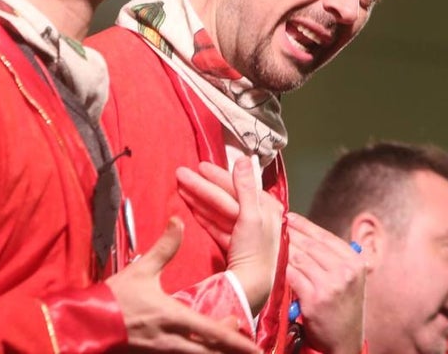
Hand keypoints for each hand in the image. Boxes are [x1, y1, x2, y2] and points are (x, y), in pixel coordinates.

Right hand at [105, 217, 260, 353]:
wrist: (85, 323)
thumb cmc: (114, 299)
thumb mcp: (141, 270)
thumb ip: (164, 247)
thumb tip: (179, 222)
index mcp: (174, 318)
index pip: (213, 332)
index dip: (236, 339)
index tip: (255, 346)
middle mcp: (173, 340)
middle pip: (210, 352)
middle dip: (231, 351)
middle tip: (250, 349)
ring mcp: (163, 351)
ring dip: (214, 353)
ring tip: (230, 349)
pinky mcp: (154, 353)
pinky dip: (197, 352)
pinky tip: (201, 347)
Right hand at [176, 157, 283, 314]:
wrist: (250, 288)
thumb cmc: (255, 252)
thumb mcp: (252, 216)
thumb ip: (246, 188)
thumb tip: (243, 159)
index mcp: (267, 208)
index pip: (238, 186)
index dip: (218, 176)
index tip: (199, 167)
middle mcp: (258, 217)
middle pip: (226, 197)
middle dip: (202, 186)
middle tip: (180, 174)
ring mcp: (245, 232)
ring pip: (218, 210)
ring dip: (199, 198)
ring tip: (180, 188)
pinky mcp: (233, 245)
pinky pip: (216, 225)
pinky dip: (203, 216)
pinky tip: (190, 207)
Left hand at [285, 212, 365, 353]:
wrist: (345, 343)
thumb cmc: (343, 310)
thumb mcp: (350, 281)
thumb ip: (335, 259)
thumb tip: (309, 236)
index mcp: (355, 263)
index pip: (326, 236)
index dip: (306, 225)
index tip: (290, 217)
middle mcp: (346, 271)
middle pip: (311, 245)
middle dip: (291, 234)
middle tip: (275, 224)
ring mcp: (331, 285)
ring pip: (299, 258)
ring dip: (283, 249)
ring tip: (270, 242)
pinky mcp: (315, 298)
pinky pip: (292, 276)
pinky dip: (281, 268)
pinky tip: (272, 263)